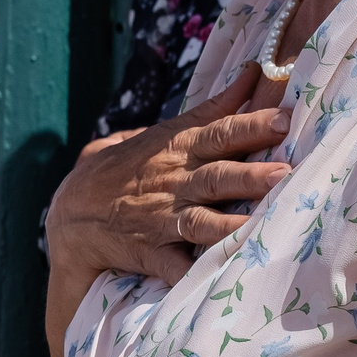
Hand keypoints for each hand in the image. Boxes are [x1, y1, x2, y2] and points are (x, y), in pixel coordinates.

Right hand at [46, 68, 293, 286]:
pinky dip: (189, 274)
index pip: (219, 132)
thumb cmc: (127, 169)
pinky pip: (172, 266)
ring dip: (231, 223)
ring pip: (201, 220)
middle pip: (216, 176)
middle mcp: (173, 182)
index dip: (251, 126)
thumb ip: (213, 108)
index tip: (285, 120)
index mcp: (178, 149)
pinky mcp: (149, 251)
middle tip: (285, 173)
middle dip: (249, 176)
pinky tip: (212, 282)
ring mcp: (161, 218)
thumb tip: (253, 74)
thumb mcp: (165, 132)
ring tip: (261, 224)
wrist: (72, 215)